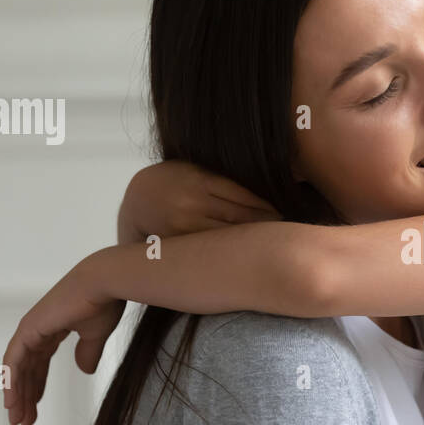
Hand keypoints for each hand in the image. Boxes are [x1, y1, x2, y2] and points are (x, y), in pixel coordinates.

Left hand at [1, 253, 124, 424]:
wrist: (105, 282)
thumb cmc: (105, 302)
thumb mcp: (97, 334)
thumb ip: (88, 352)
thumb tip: (85, 370)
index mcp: (54, 327)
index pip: (40, 362)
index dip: (38, 385)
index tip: (36, 407)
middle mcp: (38, 328)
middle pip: (27, 369)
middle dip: (26, 395)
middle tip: (24, 420)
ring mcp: (31, 328)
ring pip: (18, 369)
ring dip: (17, 395)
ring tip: (18, 419)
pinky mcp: (29, 330)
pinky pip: (14, 361)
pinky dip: (11, 382)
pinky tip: (12, 401)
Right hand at [118, 160, 279, 243]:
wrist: (135, 202)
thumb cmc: (173, 182)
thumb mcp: (196, 170)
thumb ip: (223, 181)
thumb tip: (267, 194)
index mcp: (199, 180)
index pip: (245, 197)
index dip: (268, 208)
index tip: (285, 215)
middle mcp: (191, 204)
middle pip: (241, 218)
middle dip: (267, 226)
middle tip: (288, 233)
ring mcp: (183, 227)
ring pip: (229, 236)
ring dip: (254, 240)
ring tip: (274, 245)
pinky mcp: (178, 244)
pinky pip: (213, 249)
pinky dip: (234, 251)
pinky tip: (249, 254)